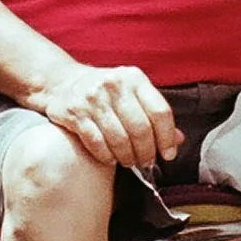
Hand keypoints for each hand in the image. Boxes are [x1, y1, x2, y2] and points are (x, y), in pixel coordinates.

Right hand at [27, 63, 180, 168]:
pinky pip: (97, 142)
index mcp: (134, 78)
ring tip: (130, 162)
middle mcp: (115, 85)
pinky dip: (107, 156)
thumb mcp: (132, 94)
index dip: (167, 137)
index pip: (160, 111)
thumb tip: (178, 140)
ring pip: (119, 138)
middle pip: (141, 128)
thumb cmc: (106, 92)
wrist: (62, 81)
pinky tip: (111, 159)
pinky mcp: (75, 112)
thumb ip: (154, 114)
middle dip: (147, 151)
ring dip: (128, 157)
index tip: (168, 154)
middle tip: (147, 162)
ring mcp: (93, 98)